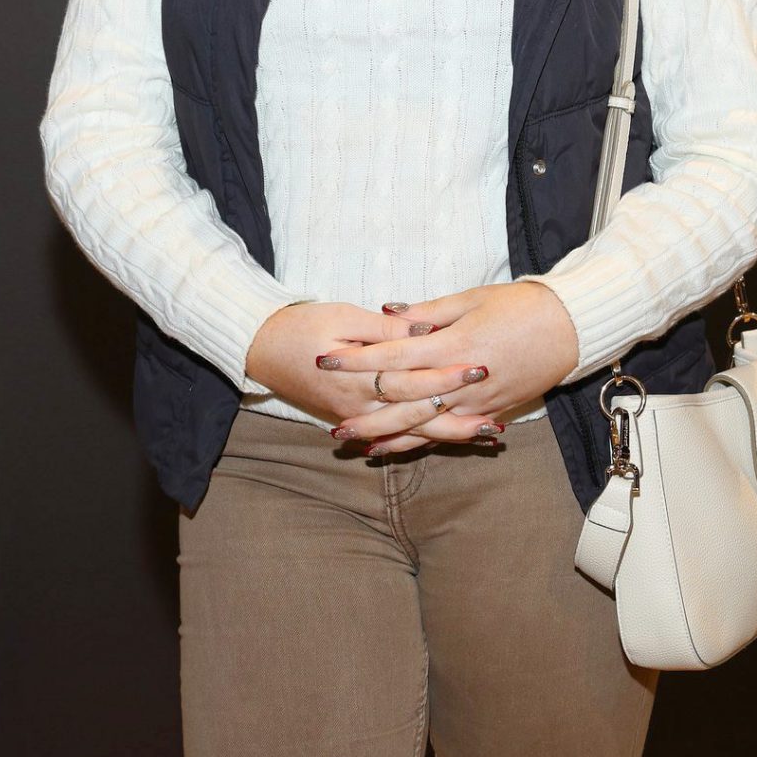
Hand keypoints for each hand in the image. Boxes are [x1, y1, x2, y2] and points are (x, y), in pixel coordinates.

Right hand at [243, 299, 503, 433]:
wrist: (261, 349)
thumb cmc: (303, 325)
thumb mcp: (342, 316)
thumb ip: (383, 329)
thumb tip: (421, 330)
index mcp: (358, 375)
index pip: (410, 378)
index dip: (446, 375)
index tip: (479, 368)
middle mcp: (358, 404)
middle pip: (416, 416)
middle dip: (457, 416)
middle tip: (495, 417)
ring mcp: (356, 416)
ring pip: (408, 433)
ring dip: (448, 436)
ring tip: (486, 435)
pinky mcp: (355, 419)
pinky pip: (393, 436)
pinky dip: (424, 440)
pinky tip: (451, 441)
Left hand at [313, 280, 579, 455]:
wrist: (571, 328)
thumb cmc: (522, 305)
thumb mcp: (472, 298)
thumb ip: (427, 310)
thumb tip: (389, 312)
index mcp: (454, 344)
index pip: (393, 355)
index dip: (357, 360)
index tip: (325, 359)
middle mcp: (462, 380)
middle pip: (402, 400)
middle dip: (364, 412)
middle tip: (330, 424)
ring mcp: (477, 401)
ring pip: (424, 425)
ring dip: (387, 436)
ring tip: (354, 444)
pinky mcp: (490, 412)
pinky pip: (449, 433)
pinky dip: (420, 442)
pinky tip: (395, 448)